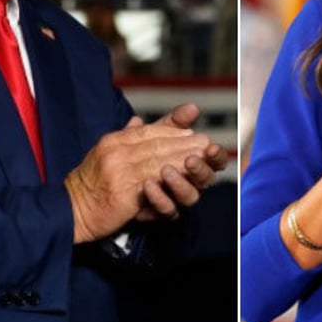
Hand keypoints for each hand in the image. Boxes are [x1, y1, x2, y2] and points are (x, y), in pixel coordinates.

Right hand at [64, 113, 211, 243]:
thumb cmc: (88, 185)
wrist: (69, 210)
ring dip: (183, 157)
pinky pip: (153, 181)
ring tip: (200, 157)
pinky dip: (171, 177)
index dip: (171, 130)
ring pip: (158, 160)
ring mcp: (118, 170)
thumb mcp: (103, 154)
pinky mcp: (123, 191)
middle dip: (183, 142)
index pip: (146, 130)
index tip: (190, 132)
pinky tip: (185, 176)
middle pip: (156, 143)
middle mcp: (115, 151)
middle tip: (205, 142)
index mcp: (112, 140)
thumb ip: (124, 137)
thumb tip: (138, 121)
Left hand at [136, 103, 228, 220]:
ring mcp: (175, 198)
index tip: (211, 147)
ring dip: (179, 183)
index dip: (217, 155)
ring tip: (165, 171)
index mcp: (193, 162)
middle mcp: (189, 181)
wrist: (104, 182)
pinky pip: (166, 210)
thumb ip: (173, 122)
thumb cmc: (135, 154)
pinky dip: (159, 198)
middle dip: (201, 169)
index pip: (215, 160)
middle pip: (206, 179)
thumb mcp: (152, 134)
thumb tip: (193, 107)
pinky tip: (147, 185)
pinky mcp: (160, 213)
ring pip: (190, 197)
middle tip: (190, 159)